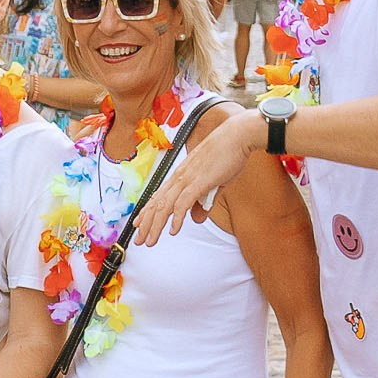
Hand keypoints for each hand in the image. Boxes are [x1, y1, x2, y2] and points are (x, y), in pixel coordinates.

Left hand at [135, 106, 260, 241]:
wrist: (238, 136)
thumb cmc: (228, 155)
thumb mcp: (214, 184)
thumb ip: (203, 203)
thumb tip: (196, 219)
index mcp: (180, 176)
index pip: (158, 197)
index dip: (147, 212)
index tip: (138, 224)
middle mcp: (179, 178)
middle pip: (157, 204)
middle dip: (146, 224)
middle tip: (140, 240)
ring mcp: (187, 179)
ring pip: (165, 206)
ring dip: (156, 226)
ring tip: (150, 241)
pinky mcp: (199, 182)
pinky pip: (183, 203)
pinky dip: (177, 218)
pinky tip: (173, 231)